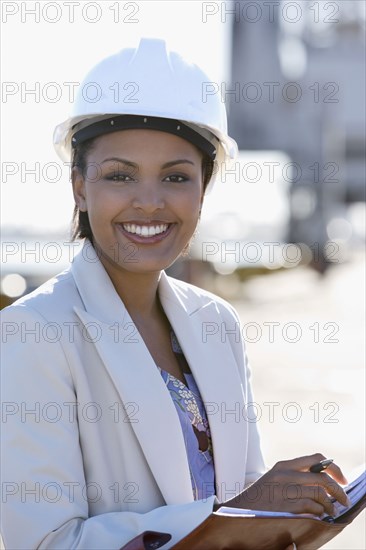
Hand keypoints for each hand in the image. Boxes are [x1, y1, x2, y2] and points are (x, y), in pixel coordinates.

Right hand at [221, 453, 348, 516]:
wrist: (240, 511)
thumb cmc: (261, 498)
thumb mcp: (275, 479)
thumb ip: (295, 476)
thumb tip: (321, 480)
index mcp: (284, 465)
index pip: (317, 458)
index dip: (334, 468)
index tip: (342, 479)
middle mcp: (285, 474)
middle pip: (322, 477)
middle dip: (338, 490)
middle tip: (343, 499)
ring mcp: (285, 490)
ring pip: (320, 494)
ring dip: (329, 505)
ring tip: (330, 511)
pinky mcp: (286, 507)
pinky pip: (312, 508)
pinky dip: (319, 513)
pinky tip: (317, 516)